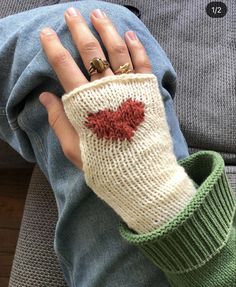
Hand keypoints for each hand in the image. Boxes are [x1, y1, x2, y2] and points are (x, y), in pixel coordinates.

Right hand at [39, 7, 151, 169]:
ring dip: (107, 29)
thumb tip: (45, 96)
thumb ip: (59, 120)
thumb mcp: (73, 148)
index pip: (65, 67)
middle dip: (79, 30)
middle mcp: (107, 90)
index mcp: (85, 103)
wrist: (140, 173)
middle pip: (91, 52)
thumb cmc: (104, 163)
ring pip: (117, 50)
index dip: (53, 48)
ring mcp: (129, 88)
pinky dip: (136, 46)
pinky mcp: (148, 91)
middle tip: (72, 14)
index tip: (46, 33)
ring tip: (98, 14)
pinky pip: (142, 63)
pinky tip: (129, 34)